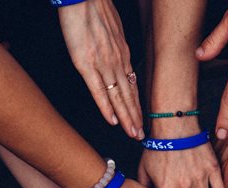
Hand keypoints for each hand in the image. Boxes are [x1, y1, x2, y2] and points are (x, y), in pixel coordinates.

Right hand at [58, 0, 141, 138]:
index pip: (131, 83)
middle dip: (135, 116)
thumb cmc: (94, 7)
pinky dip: (106, 108)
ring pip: (118, 97)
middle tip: (141, 135)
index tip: (140, 117)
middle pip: (129, 94)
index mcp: (122, 52)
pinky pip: (99, 91)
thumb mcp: (112, 26)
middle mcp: (117, 61)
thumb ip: (114, 43)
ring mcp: (103, 64)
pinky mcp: (86, 64)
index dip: (136, 102)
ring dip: (126, 117)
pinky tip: (112, 121)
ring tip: (133, 133)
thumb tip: (115, 51)